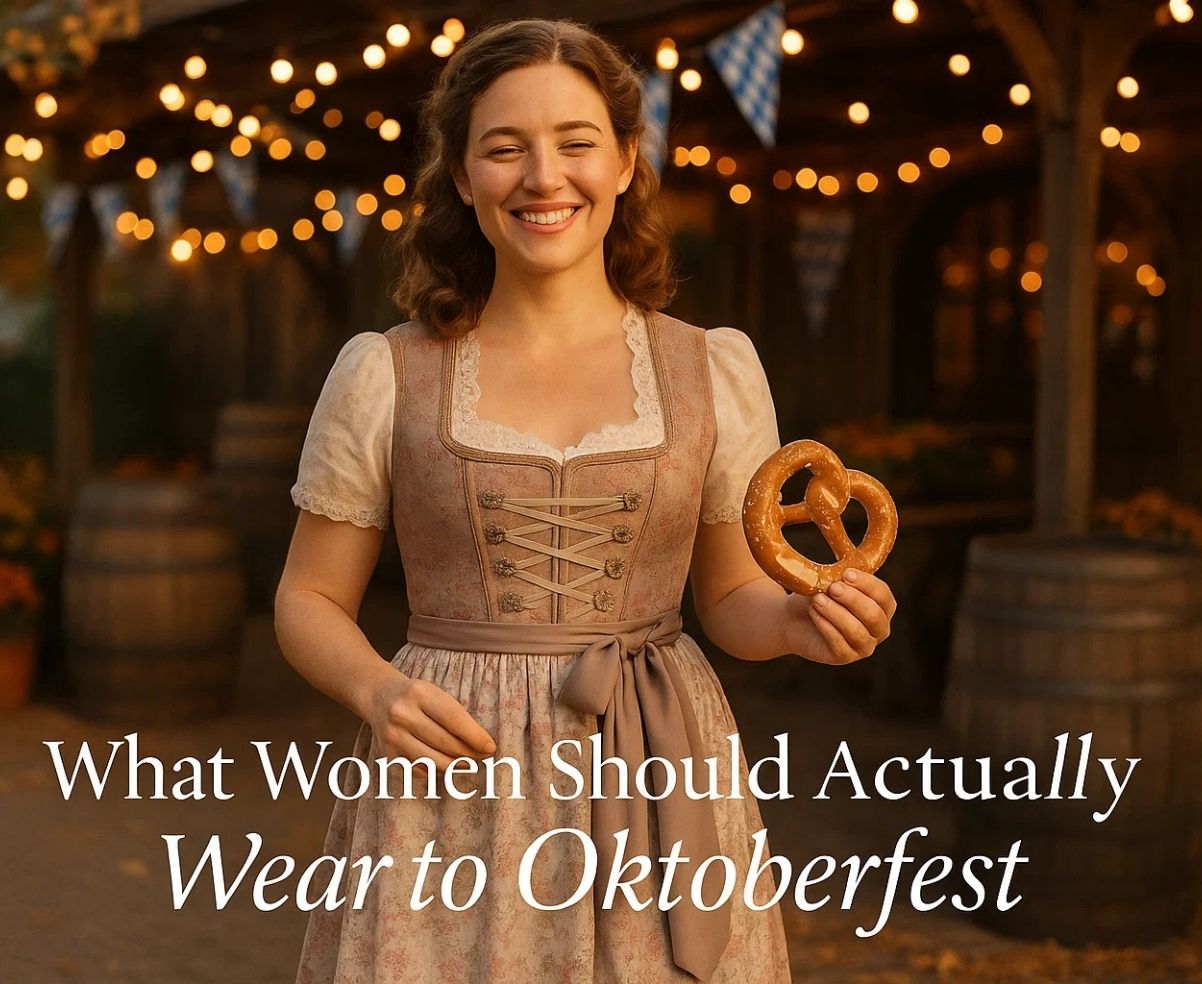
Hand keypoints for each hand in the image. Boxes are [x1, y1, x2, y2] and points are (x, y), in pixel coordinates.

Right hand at [368, 673, 496, 777]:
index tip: (490, 747)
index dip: (475, 736)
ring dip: (455, 766)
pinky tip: (446, 765)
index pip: (454, 719)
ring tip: (468, 763)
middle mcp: (403, 714)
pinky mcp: (387, 754)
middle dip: (469, 753)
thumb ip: (455, 715)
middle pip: (445, 742)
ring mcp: (393, 736)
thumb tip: (481, 745)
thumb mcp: (434, 693)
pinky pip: (419, 770)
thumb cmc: (416, 696)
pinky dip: (436, 771)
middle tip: (483, 757)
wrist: (378, 696)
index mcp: (419, 693)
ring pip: (433, 761)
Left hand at [781, 569, 896, 665]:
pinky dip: (826, 626)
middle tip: (833, 588)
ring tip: (817, 599)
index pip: (884, 596)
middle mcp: (878, 629)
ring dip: (837, 613)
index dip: (867, 585)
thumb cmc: (819, 595)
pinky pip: (839, 645)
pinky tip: (815, 613)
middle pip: (873, 615)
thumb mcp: (831, 582)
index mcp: (882, 607)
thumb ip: (842, 577)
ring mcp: (863, 646)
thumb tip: (845, 572)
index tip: (846, 574)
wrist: (793, 617)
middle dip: (853, 600)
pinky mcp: (844, 657)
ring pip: (857, 632)